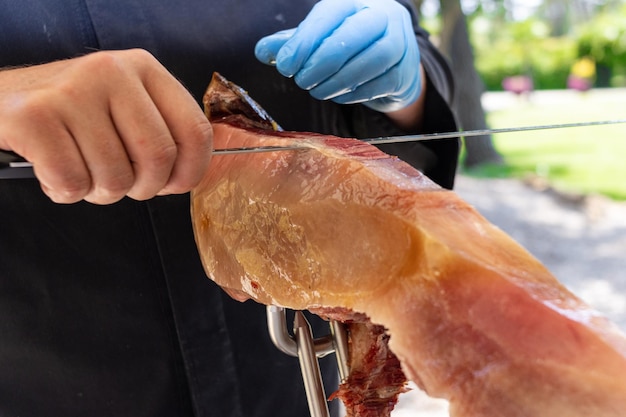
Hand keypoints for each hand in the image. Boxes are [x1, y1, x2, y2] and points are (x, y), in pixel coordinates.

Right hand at [0, 49, 212, 203]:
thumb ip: (160, 129)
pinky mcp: (34, 116)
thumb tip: (188, 174)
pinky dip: (65, 192)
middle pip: (158, 158)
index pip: (195, 131)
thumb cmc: (73, 115)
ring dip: (100, 192)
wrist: (3, 99)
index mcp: (144, 68)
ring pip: (115, 177)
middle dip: (143, 188)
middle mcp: (111, 72)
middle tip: (122, 184)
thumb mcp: (125, 106)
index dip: (190, 172)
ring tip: (83, 172)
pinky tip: (55, 172)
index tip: (173, 185)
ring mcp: (71, 91)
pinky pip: (73, 183)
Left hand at [255, 0, 421, 112]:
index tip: (285, 64)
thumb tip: (263, 51)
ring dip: (338, 80)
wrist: (390, 62)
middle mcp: (382, 15)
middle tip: (301, 80)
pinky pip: (380, 83)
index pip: (330, 14)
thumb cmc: (348, 45)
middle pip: (354, 34)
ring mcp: (399, 42)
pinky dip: (354, 93)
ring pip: (372, 59)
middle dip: (322, 62)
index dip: (306, 40)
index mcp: (355, 1)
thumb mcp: (317, 39)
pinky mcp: (404, 72)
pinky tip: (337, 95)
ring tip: (317, 91)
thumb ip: (291, 43)